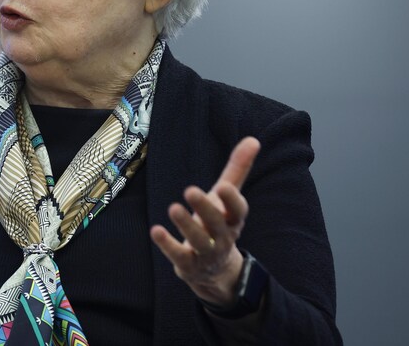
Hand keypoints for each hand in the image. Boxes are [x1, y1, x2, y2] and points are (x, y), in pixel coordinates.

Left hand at [150, 137, 259, 306]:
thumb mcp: (226, 197)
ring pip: (199, 241)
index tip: (222, 186)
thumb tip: (253, 139)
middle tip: (190, 190)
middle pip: (217, 224)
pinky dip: (167, 245)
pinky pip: (179, 256)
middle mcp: (223, 238)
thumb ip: (237, 169)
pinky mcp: (189, 265)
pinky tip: (155, 230)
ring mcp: (207, 254)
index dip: (232, 200)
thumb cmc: (219, 223)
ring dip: (186, 225)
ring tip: (173, 208)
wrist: (215, 270)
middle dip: (205, 208)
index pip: (238, 211)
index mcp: (233, 220)